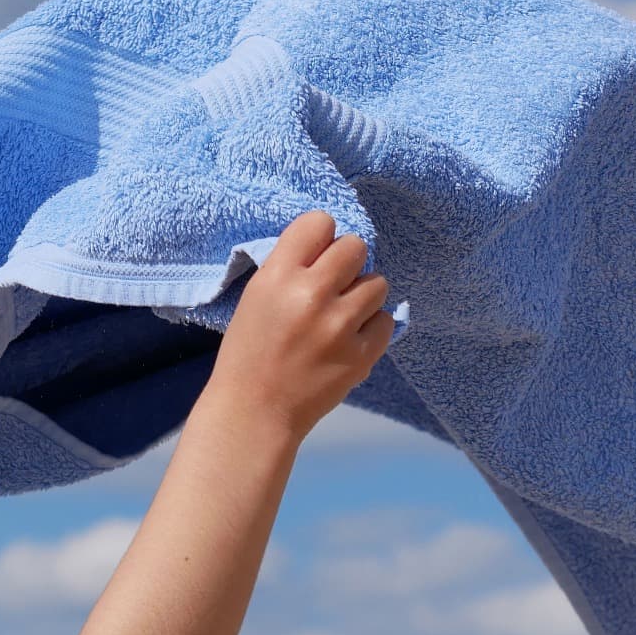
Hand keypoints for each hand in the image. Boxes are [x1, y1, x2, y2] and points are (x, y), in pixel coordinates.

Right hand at [207, 210, 395, 440]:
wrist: (255, 412)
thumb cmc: (250, 353)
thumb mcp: (256, 297)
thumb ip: (291, 267)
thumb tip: (330, 245)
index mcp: (277, 276)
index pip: (320, 222)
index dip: (321, 238)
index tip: (315, 258)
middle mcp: (310, 294)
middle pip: (356, 246)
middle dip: (347, 264)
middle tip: (333, 287)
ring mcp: (339, 326)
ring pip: (378, 282)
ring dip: (362, 295)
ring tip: (341, 316)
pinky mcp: (360, 355)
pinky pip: (385, 320)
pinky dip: (370, 328)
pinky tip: (348, 340)